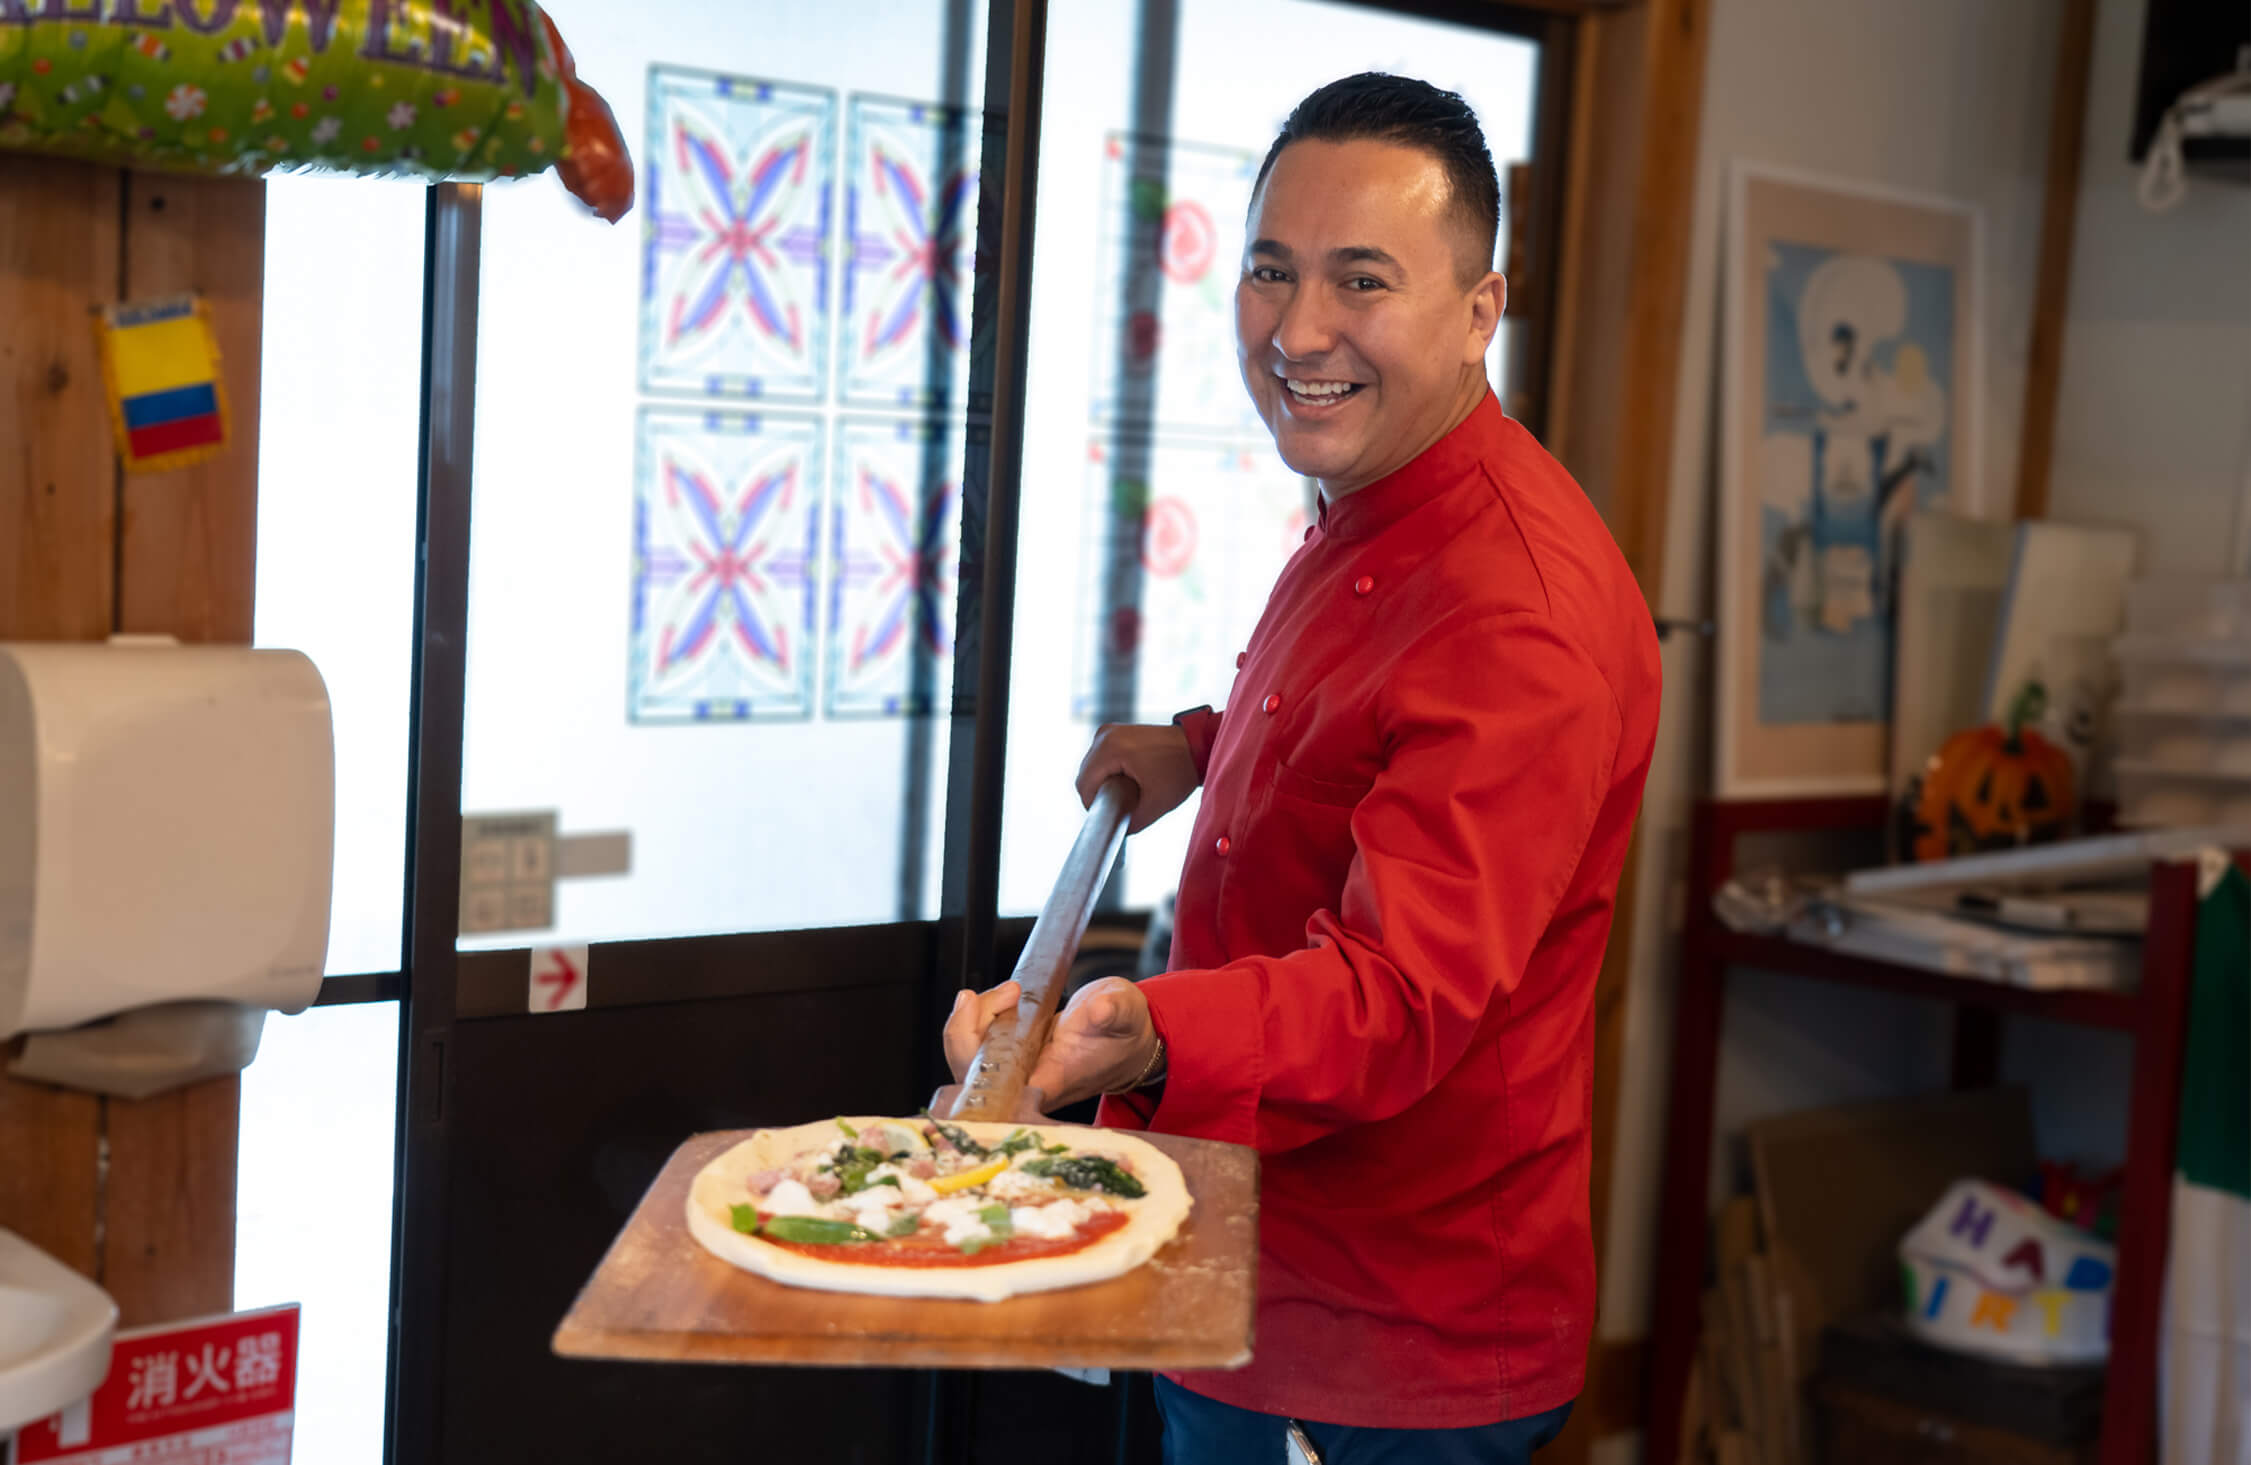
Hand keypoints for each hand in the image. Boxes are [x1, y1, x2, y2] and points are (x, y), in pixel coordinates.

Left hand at [942, 977, 1159, 1111]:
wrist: (1128, 1039)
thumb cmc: (1125, 1029)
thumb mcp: (1125, 1012)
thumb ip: (1114, 1011)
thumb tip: (1100, 1010)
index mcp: (1051, 1079)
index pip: (999, 1090)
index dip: (978, 1066)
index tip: (988, 1024)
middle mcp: (1025, 1081)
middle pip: (969, 1073)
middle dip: (965, 1030)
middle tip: (997, 994)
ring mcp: (1013, 1068)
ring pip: (967, 1056)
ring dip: (972, 1018)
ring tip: (1009, 991)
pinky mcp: (1008, 1054)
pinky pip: (974, 1044)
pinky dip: (976, 1016)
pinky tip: (1000, 997)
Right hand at [1076, 723, 1199, 833]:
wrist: (1196, 746)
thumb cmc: (1180, 771)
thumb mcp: (1155, 805)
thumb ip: (1129, 823)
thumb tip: (1112, 832)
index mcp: (1110, 749)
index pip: (1084, 786)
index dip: (1094, 806)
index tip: (1112, 814)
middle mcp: (1104, 736)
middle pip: (1085, 776)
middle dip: (1099, 795)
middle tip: (1121, 805)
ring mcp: (1108, 731)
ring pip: (1090, 768)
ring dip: (1102, 783)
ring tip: (1126, 790)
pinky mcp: (1114, 732)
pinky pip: (1099, 758)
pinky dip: (1107, 771)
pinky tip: (1125, 778)